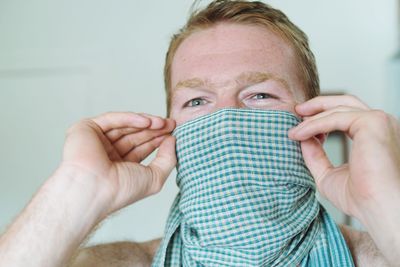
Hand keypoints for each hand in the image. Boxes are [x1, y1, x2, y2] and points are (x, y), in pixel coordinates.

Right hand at [61, 112, 175, 216]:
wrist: (93, 189)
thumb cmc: (121, 190)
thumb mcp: (154, 178)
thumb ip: (167, 159)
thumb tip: (172, 140)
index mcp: (119, 166)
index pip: (141, 147)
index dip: (158, 139)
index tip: (173, 132)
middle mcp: (107, 153)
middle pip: (135, 134)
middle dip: (154, 129)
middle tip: (171, 124)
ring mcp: (96, 140)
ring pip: (125, 125)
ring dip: (146, 122)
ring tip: (163, 123)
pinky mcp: (86, 128)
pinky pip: (112, 119)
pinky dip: (130, 118)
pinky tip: (147, 121)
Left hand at [288, 95, 399, 219]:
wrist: (378, 208)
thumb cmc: (361, 198)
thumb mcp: (327, 173)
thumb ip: (315, 155)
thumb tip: (301, 138)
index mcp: (374, 136)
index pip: (347, 115)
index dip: (322, 117)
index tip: (302, 125)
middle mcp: (380, 125)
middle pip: (345, 102)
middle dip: (318, 105)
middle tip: (297, 111)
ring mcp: (378, 121)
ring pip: (337, 109)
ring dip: (312, 119)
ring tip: (294, 131)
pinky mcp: (372, 122)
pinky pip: (335, 118)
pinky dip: (314, 124)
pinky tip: (299, 134)